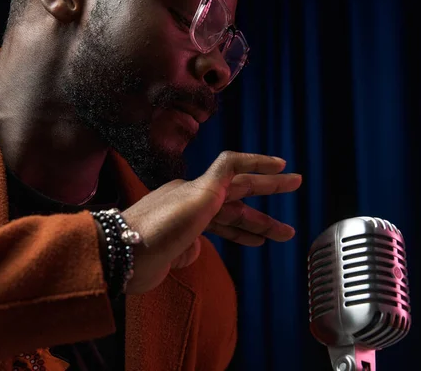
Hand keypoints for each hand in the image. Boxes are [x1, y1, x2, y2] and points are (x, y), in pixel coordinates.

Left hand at [121, 151, 302, 293]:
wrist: (126, 256)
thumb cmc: (161, 226)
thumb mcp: (196, 194)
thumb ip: (221, 175)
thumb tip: (237, 165)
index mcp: (199, 188)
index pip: (237, 171)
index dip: (261, 167)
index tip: (285, 169)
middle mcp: (194, 202)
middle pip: (238, 199)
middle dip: (268, 201)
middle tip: (294, 198)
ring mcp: (188, 224)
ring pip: (229, 222)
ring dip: (255, 226)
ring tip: (280, 234)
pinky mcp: (182, 245)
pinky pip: (213, 239)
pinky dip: (231, 239)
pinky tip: (242, 243)